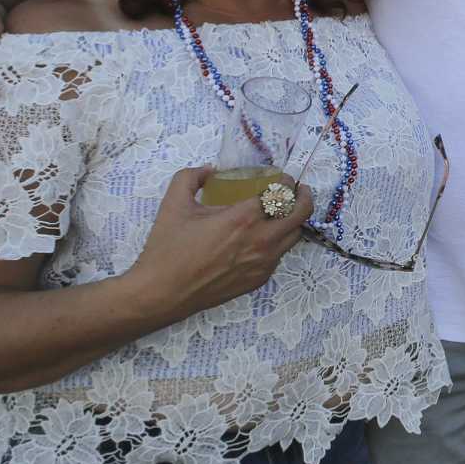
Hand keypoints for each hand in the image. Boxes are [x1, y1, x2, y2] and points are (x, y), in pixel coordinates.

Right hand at [127, 168, 311, 320]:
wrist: (162, 293)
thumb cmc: (167, 248)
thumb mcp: (173, 204)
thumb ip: (190, 177)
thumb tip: (209, 170)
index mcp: (244, 218)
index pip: (281, 192)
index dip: (286, 181)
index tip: (281, 177)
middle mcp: (261, 240)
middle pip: (301, 213)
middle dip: (303, 196)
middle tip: (296, 190)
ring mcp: (264, 263)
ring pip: (295, 235)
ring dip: (293, 219)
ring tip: (283, 212)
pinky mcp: (259, 279)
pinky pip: (280, 255)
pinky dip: (279, 241)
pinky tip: (264, 237)